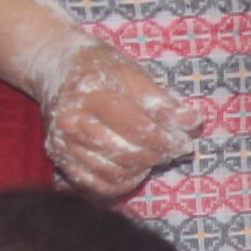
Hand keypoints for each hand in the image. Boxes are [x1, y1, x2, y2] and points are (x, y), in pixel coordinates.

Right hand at [21, 31, 198, 197]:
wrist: (56, 66)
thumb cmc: (100, 68)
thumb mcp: (133, 73)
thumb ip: (162, 101)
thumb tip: (193, 121)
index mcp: (90, 94)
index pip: (136, 128)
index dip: (165, 139)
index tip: (185, 142)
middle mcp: (71, 122)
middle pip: (126, 154)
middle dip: (157, 155)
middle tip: (174, 149)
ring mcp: (62, 143)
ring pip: (114, 172)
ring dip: (143, 168)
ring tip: (155, 154)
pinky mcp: (61, 159)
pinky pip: (99, 185)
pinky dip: (124, 182)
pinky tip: (136, 168)